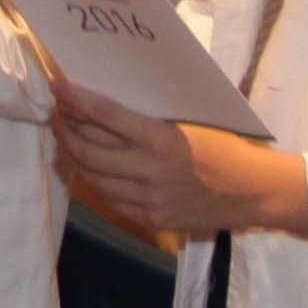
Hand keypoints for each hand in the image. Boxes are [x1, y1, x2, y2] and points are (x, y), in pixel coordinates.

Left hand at [50, 86, 306, 240]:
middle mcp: (150, 171)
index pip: (108, 117)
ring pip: (94, 178)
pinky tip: (87, 168)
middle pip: (90, 151)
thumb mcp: (190, 123)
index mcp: (163, 140)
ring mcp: (149, 200)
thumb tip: (108, 104)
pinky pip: (111, 199)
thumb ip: (151, 120)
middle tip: (56, 114)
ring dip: (74, 157)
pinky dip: (94, 181)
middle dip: (66, 130)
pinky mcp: (151, 220)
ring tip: (66, 139)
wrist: (251, 192)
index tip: (58, 87)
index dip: (78, 101)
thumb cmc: (224, 147)